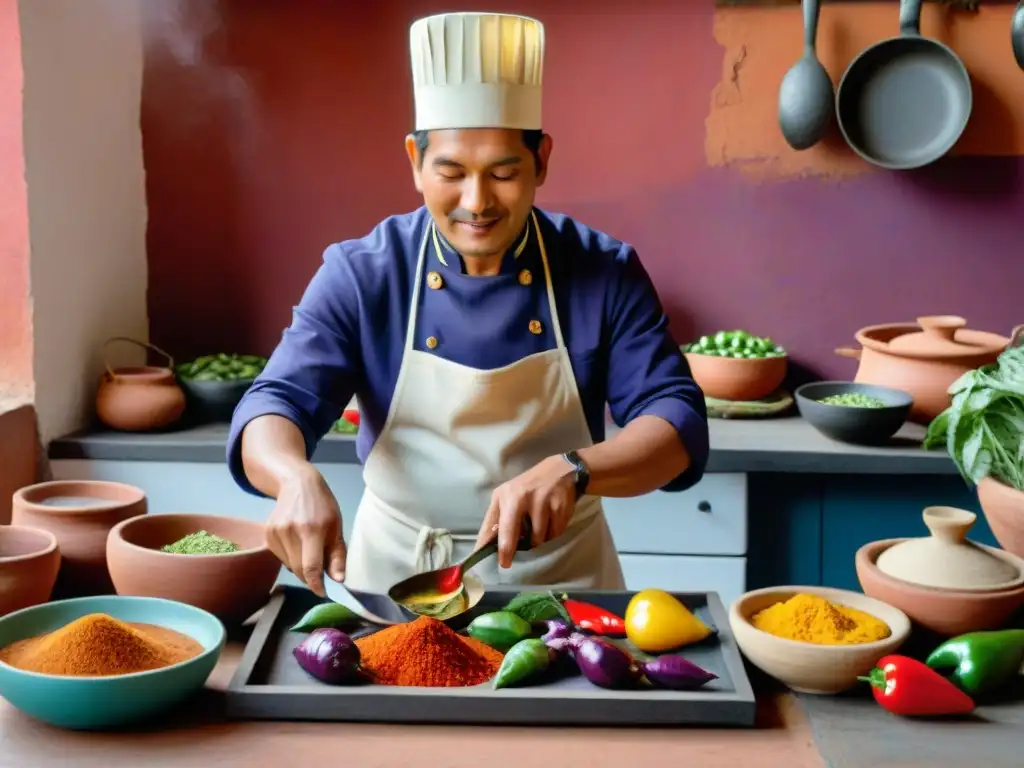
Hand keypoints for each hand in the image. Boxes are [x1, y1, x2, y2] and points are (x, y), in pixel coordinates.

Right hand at [265, 466, 345, 596]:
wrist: (297, 484)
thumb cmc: (322, 506)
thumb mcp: (337, 527)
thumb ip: (338, 555)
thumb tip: (338, 580)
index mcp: (312, 529)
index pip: (311, 566)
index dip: (316, 584)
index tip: (322, 592)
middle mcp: (291, 531)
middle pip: (299, 569)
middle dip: (311, 576)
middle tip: (321, 572)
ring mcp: (276, 532)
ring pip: (289, 565)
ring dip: (301, 567)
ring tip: (309, 551)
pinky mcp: (267, 533)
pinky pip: (280, 557)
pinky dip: (290, 558)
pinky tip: (297, 545)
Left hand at [475, 455, 576, 567]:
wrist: (561, 470)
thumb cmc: (528, 488)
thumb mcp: (508, 496)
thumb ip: (497, 518)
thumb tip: (485, 545)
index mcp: (505, 495)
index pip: (492, 523)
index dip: (487, 543)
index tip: (485, 559)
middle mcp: (521, 496)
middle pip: (511, 531)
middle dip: (508, 550)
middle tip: (506, 563)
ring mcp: (542, 501)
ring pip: (537, 538)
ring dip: (537, 542)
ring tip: (538, 534)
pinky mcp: (559, 507)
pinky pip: (554, 533)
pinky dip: (552, 535)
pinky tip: (551, 525)